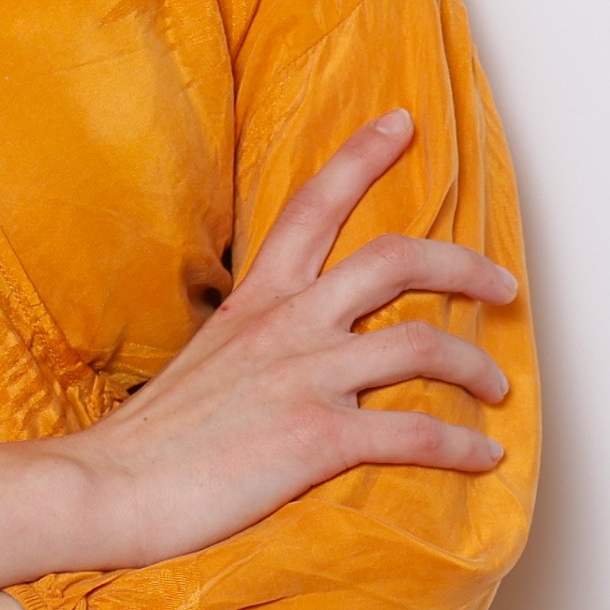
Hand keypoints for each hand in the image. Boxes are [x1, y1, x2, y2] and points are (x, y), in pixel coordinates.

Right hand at [45, 109, 514, 570]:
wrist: (109, 486)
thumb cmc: (155, 436)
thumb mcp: (208, 358)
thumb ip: (255, 339)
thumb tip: (289, 345)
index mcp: (257, 299)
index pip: (314, 205)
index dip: (362, 156)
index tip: (402, 124)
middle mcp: (286, 323)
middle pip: (395, 261)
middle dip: (463, 263)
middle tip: (501, 281)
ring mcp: (303, 377)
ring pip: (422, 345)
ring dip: (476, 366)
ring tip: (497, 386)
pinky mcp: (315, 438)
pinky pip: (415, 434)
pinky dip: (462, 445)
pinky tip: (484, 456)